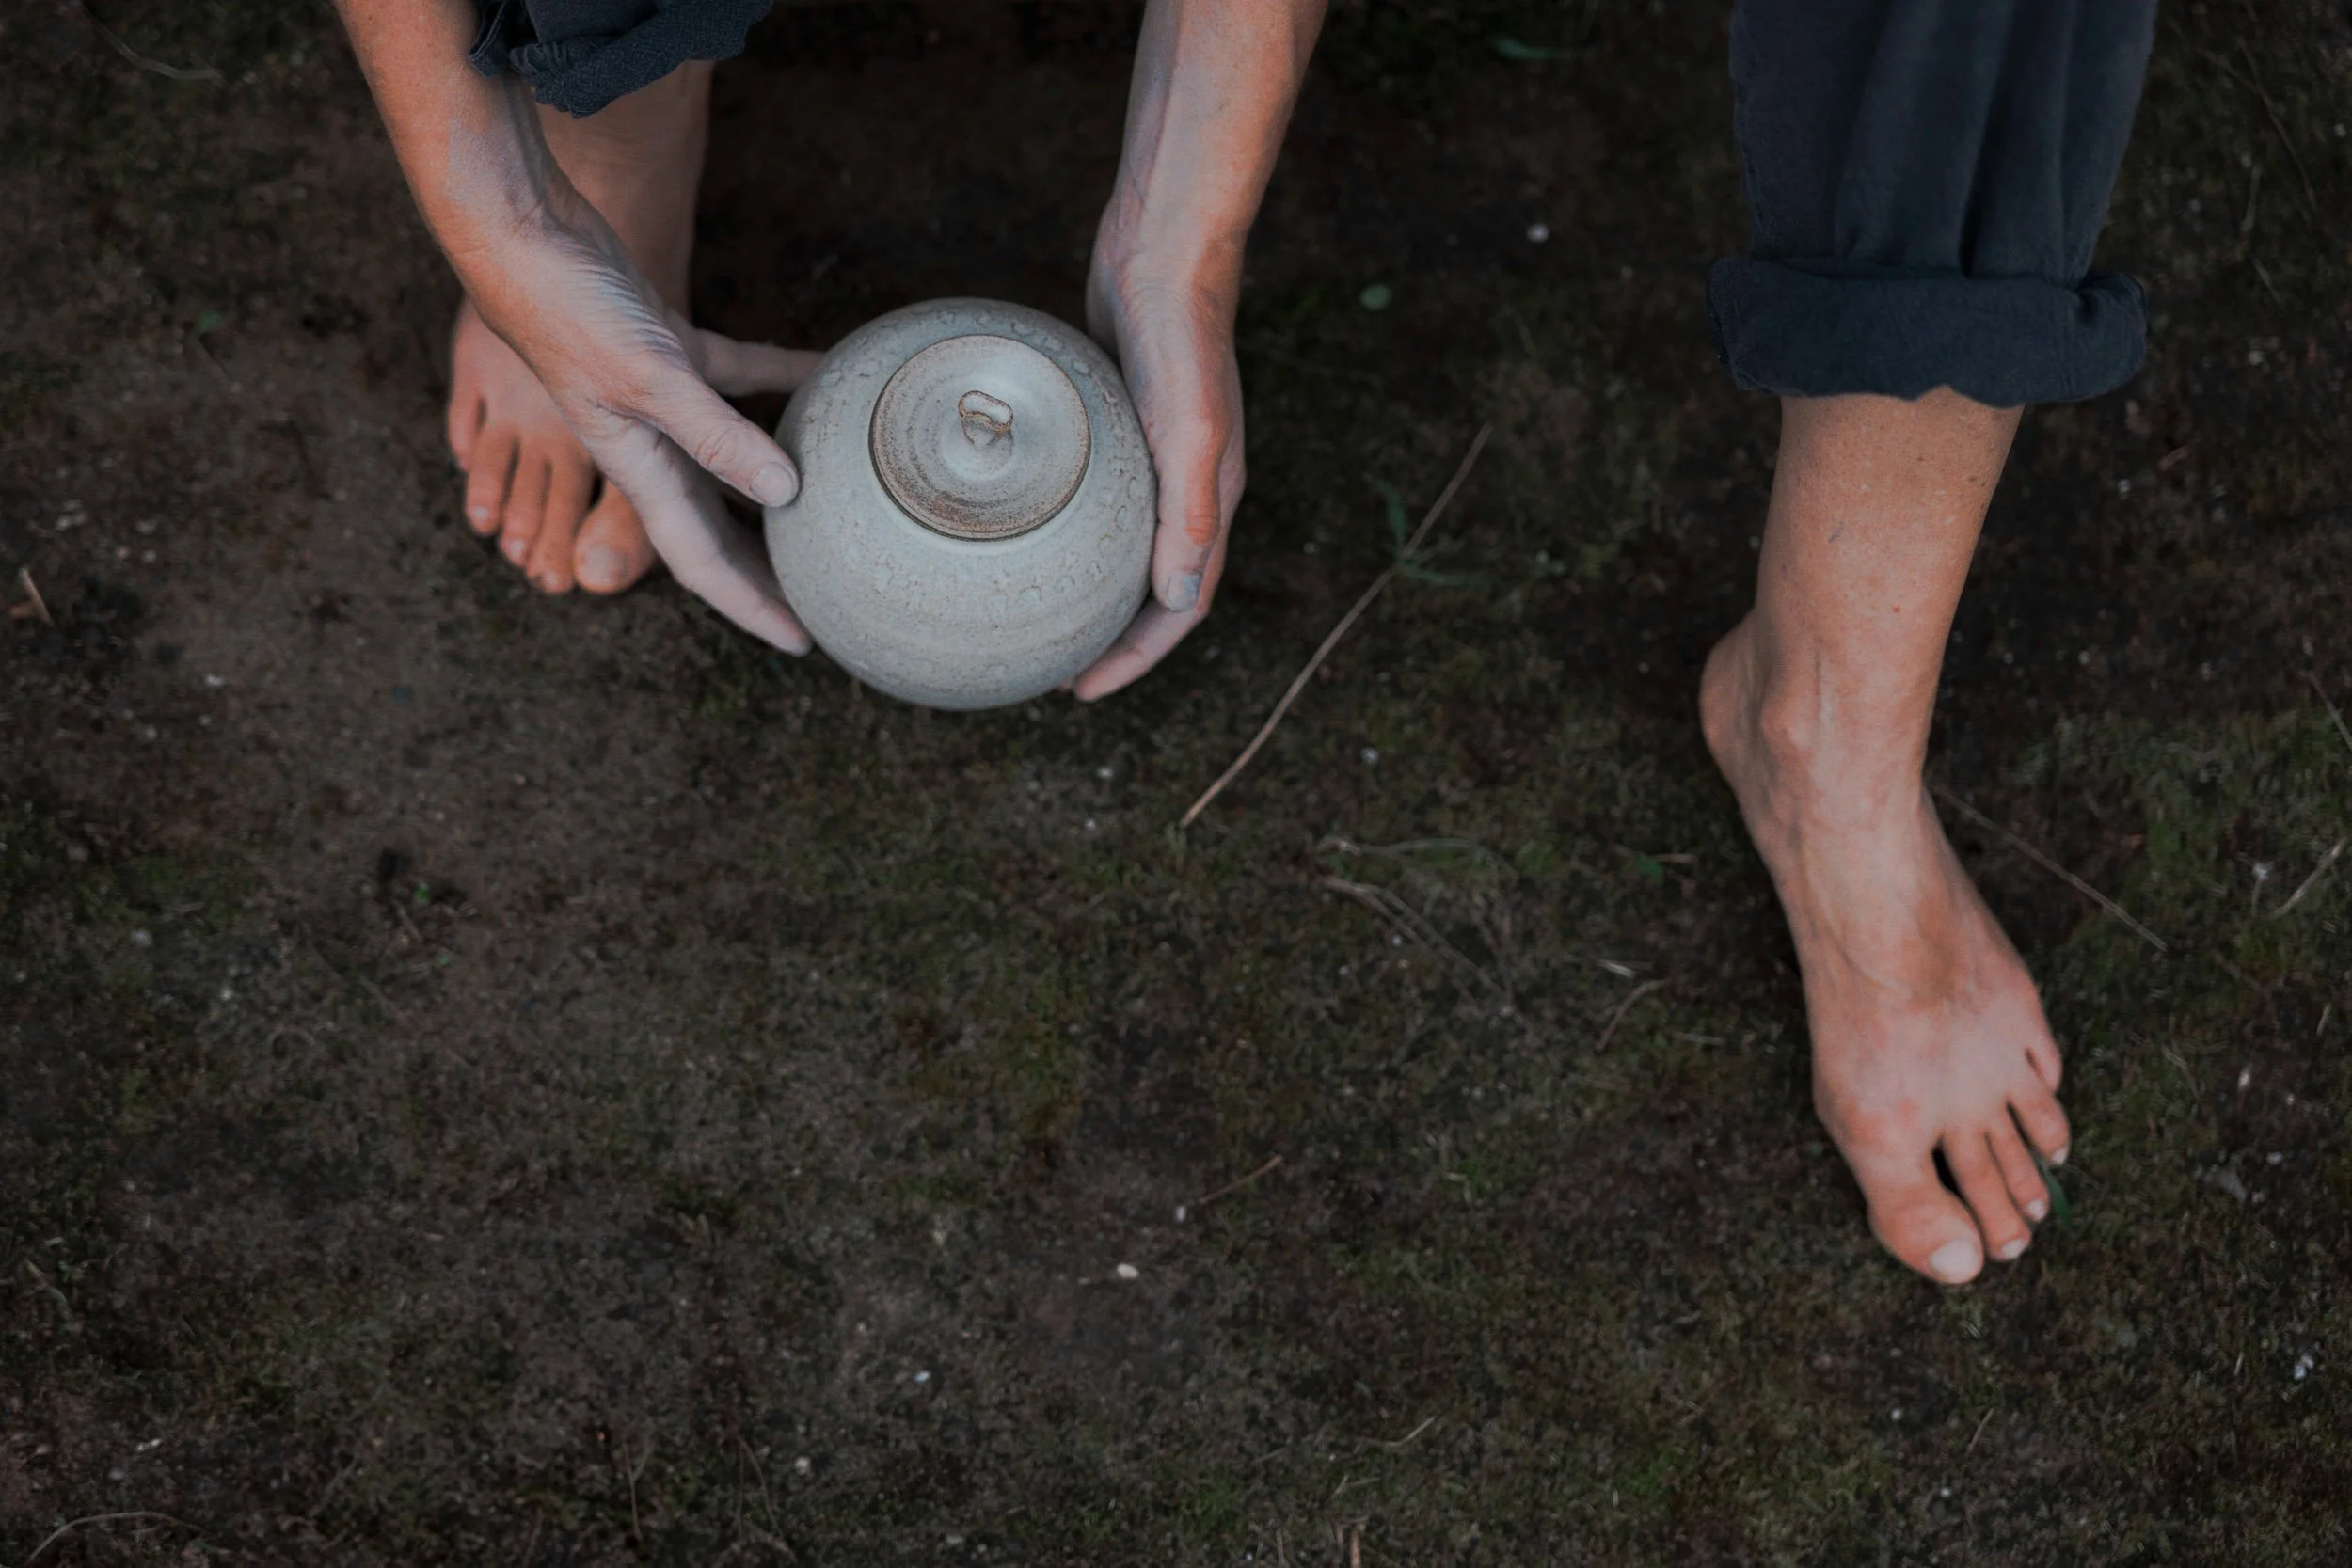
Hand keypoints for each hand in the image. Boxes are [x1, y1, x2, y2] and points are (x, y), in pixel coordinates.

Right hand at [453, 191, 822, 652]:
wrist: (520, 232)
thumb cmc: (567, 309)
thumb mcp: (647, 377)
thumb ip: (715, 436)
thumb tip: (784, 491)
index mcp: (640, 471)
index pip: (704, 563)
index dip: (752, 607)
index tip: (804, 643)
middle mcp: (651, 447)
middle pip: (723, 528)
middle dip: (769, 568)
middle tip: (830, 597)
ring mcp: (662, 399)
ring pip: (736, 457)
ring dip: (782, 483)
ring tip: (836, 505)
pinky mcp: (671, 348)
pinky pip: (742, 375)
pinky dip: (785, 378)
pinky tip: (829, 375)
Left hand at [1059, 0, 1324, 700]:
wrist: (1164, 248)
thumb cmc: (1181, 336)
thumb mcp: (1189, 428)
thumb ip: (1189, 512)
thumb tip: (1173, 601)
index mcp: (1209, 502)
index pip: (1179, 607)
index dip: (1136, 659)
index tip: (1079, 691)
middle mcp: (1182, 487)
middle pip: (1145, 587)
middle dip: (1105, 639)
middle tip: (1044, 669)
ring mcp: (1144, 455)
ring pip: (1111, 543)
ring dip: (1079, 588)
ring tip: (1020, 613)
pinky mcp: (1107, 423)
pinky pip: (1078, 494)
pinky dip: (1050, 524)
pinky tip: (994, 524)